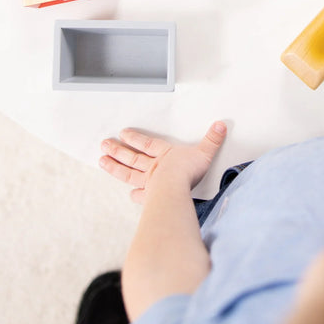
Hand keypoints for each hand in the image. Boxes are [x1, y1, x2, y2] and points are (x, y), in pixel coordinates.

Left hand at [99, 121, 226, 203]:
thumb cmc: (188, 172)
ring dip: (115, 167)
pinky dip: (135, 195)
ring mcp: (149, 183)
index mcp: (165, 154)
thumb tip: (220, 126)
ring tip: (102, 161)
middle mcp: (154, 168)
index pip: (147, 143)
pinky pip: (140, 195)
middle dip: (118, 150)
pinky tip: (130, 195)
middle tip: (105, 144)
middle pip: (132, 157)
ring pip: (128, 173)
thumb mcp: (204, 152)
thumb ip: (212, 140)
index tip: (123, 133)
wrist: (177, 190)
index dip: (135, 138)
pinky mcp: (150, 197)